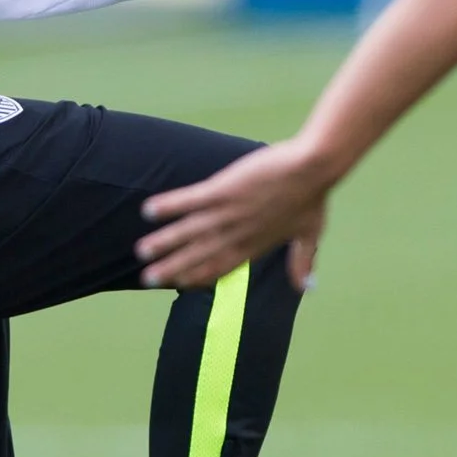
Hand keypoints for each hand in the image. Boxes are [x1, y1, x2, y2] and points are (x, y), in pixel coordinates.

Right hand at [135, 138, 332, 290]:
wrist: (314, 168)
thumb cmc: (314, 197)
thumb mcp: (310, 234)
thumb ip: (303, 261)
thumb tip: (307, 288)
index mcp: (255, 244)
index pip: (221, 266)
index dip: (198, 276)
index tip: (178, 285)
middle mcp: (238, 233)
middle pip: (199, 254)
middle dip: (172, 267)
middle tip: (147, 279)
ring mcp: (230, 212)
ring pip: (190, 231)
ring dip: (165, 242)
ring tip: (142, 250)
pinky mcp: (224, 190)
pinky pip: (191, 200)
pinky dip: (171, 205)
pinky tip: (149, 210)